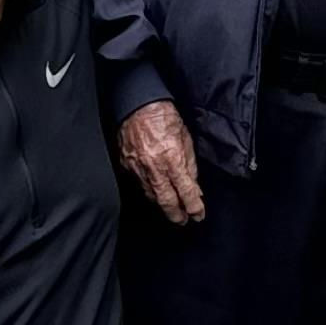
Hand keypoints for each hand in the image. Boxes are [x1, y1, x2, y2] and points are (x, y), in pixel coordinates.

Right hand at [116, 99, 204, 224]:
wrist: (138, 104)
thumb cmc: (164, 116)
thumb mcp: (186, 139)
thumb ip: (190, 166)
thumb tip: (195, 187)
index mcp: (172, 159)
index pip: (186, 192)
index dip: (194, 207)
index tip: (199, 214)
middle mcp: (154, 167)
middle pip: (166, 201)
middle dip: (176, 215)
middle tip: (183, 220)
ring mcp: (138, 168)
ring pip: (151, 195)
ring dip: (163, 204)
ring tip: (172, 207)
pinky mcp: (126, 165)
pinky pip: (140, 184)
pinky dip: (150, 190)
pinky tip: (156, 191)